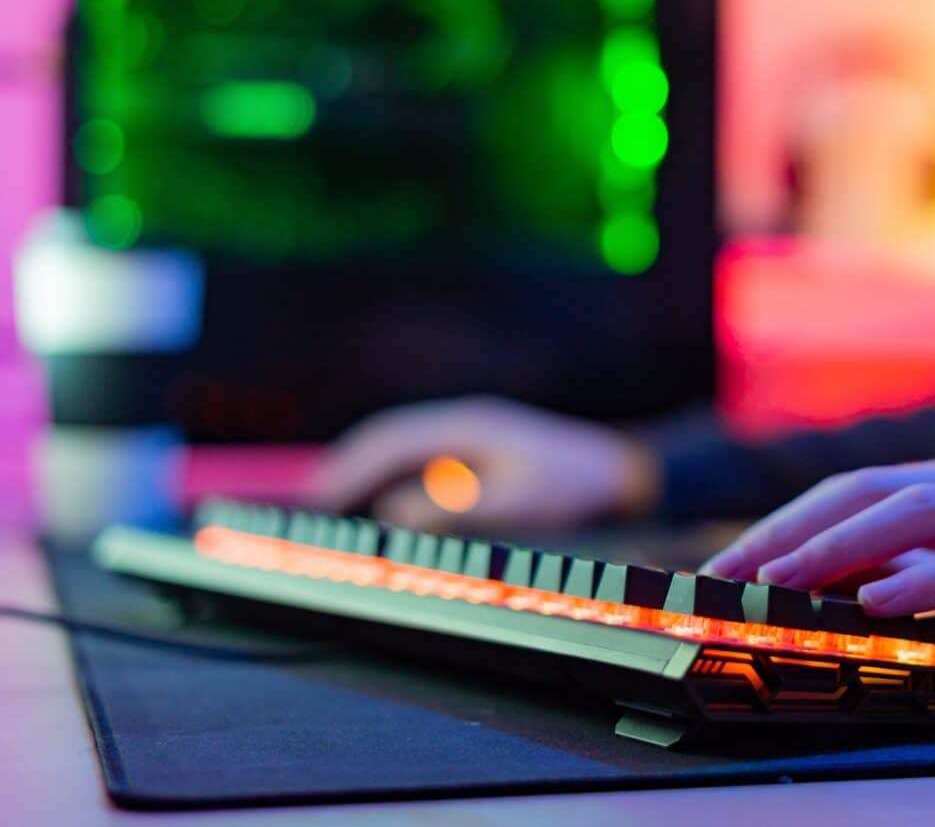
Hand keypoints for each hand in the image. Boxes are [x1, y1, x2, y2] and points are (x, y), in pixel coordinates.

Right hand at [306, 397, 661, 531]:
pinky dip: (394, 478)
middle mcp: (464, 421)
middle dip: (347, 468)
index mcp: (467, 424)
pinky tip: (382, 504)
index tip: (317, 497)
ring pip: (403, 447)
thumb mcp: (516, 501)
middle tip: (309, 504)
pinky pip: (423, 459)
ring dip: (367, 473)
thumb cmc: (574, 486)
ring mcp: (472, 434)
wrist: (624, 471)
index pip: (391, 440)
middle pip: (388, 437)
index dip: (349, 469)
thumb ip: (454, 506)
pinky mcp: (481, 451)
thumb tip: (393, 513)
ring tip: (331, 505)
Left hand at [703, 452, 934, 709]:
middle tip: (731, 574)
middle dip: (796, 527)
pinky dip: (930, 578)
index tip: (731, 568)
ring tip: (783, 581)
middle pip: (881, 487)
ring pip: (927, 509)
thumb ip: (934, 591)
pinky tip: (880, 600)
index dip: (792, 521)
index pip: (866, 489)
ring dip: (844, 545)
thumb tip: (839, 608)